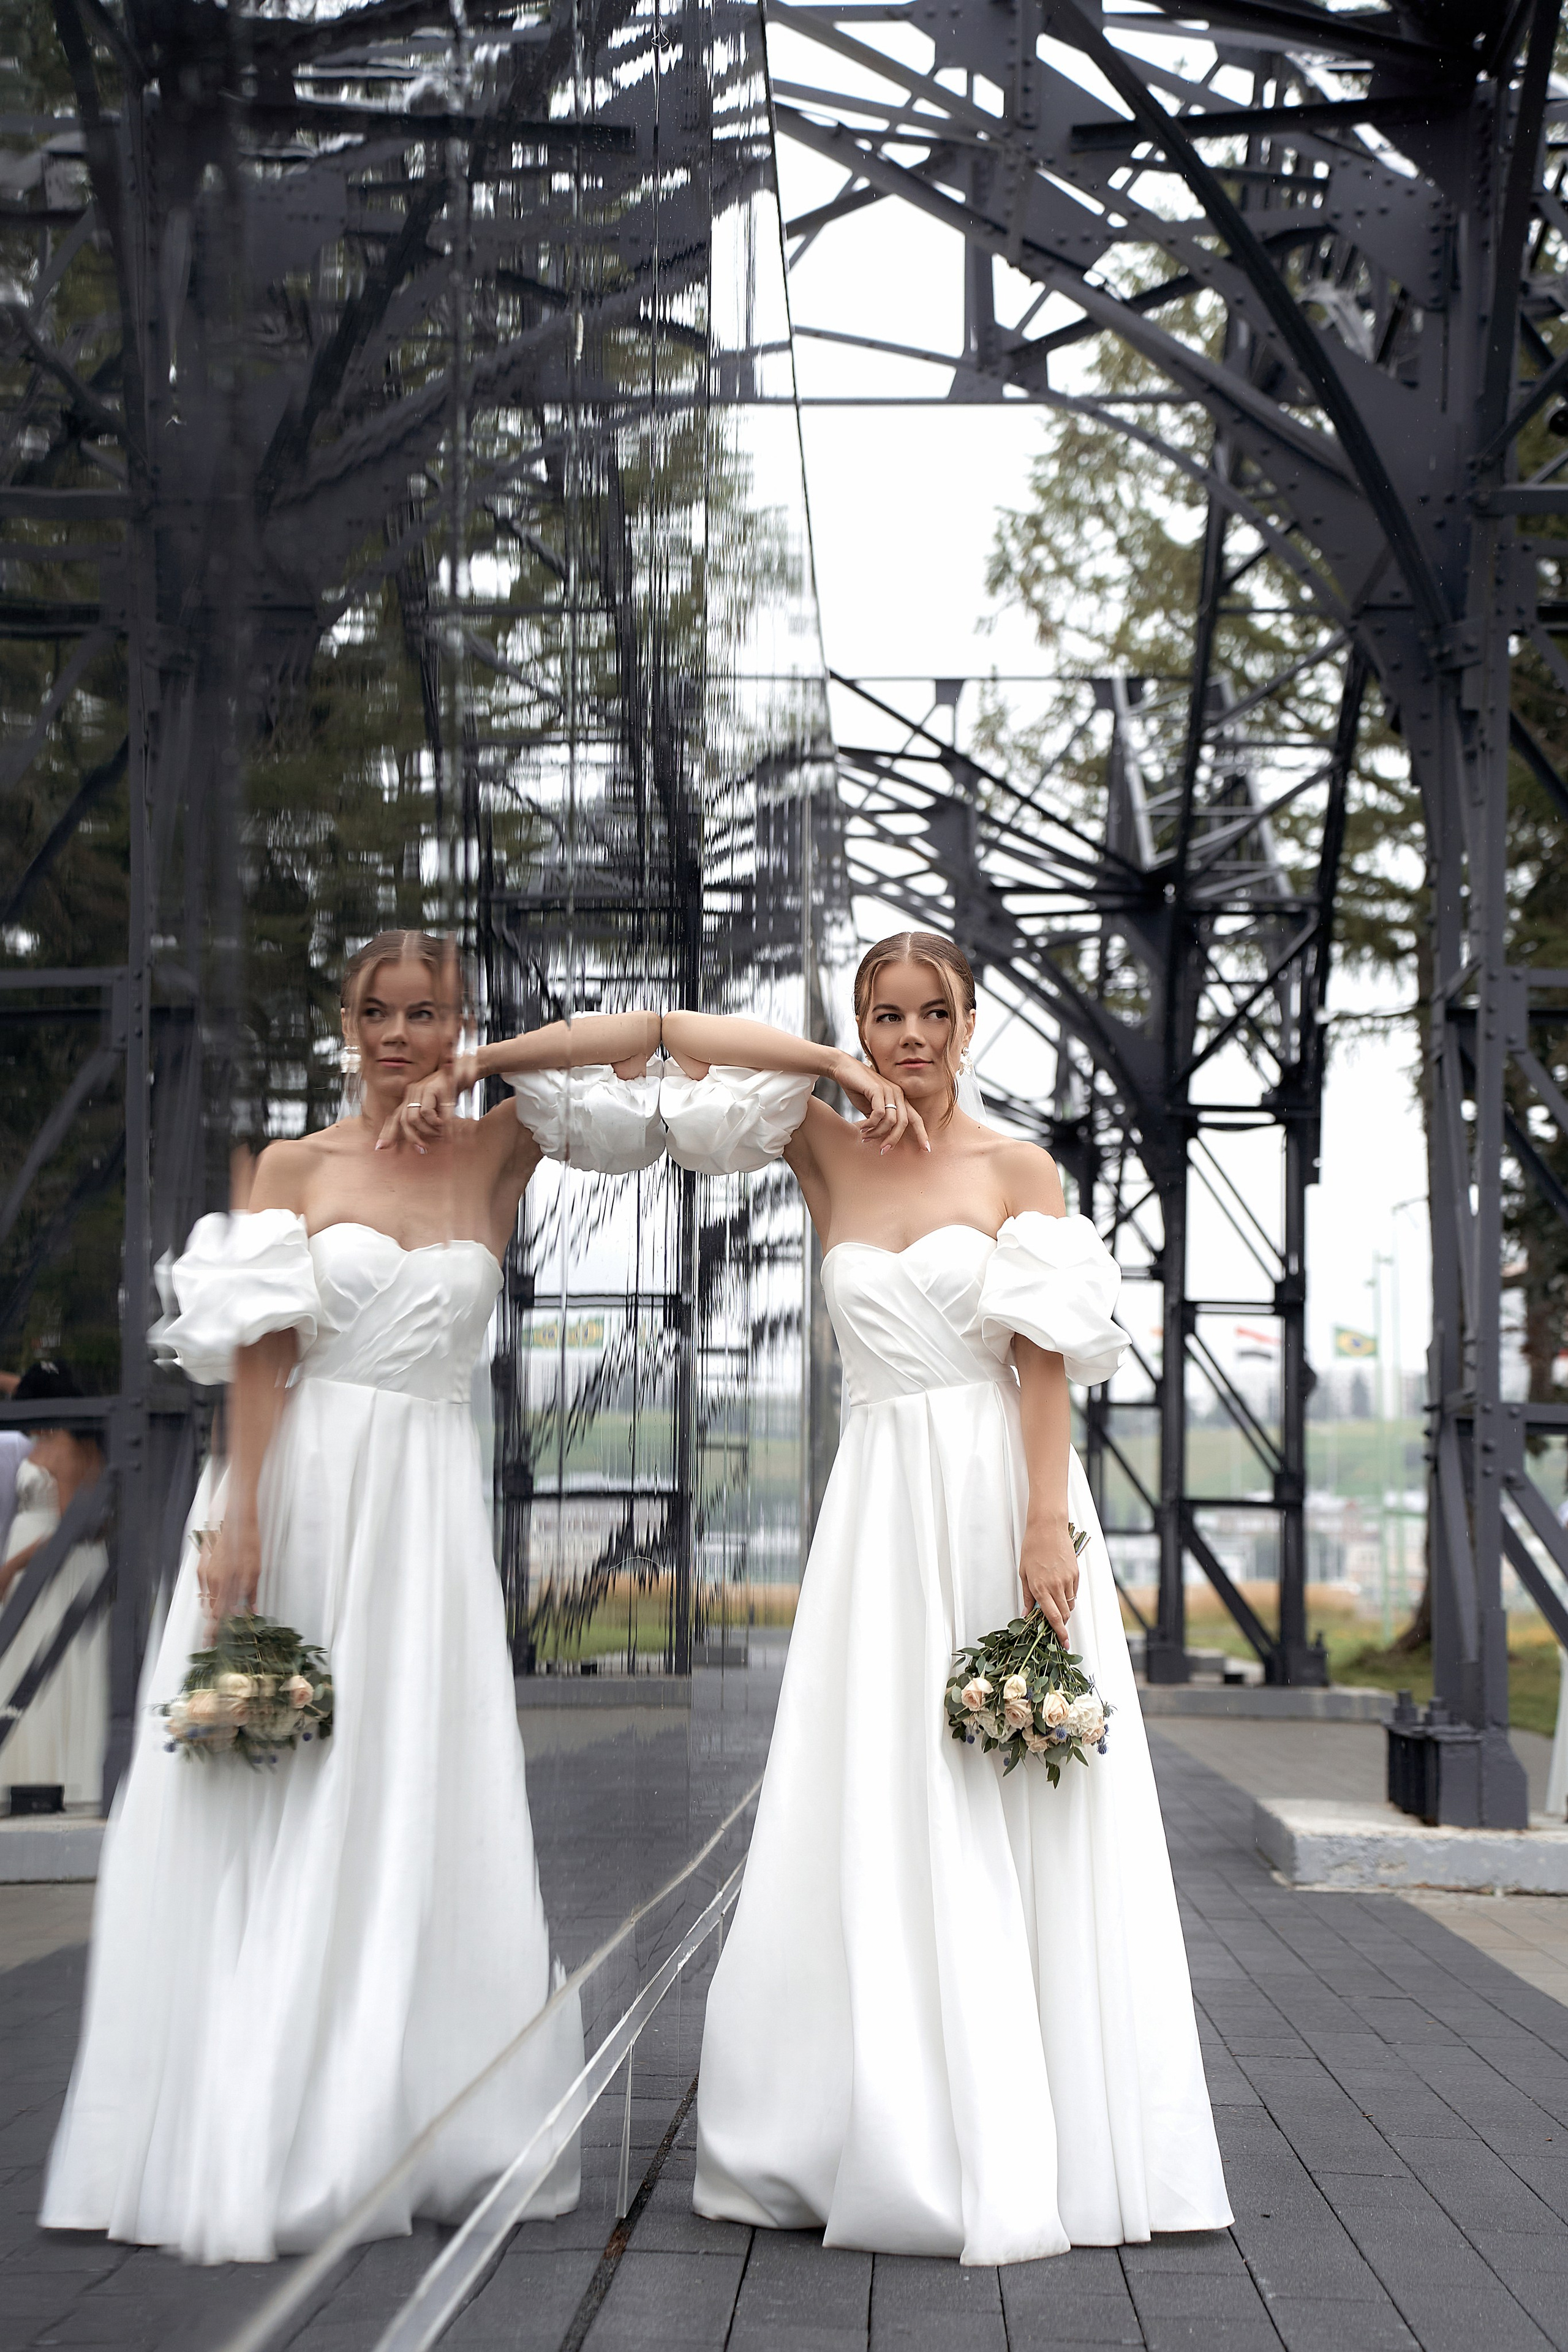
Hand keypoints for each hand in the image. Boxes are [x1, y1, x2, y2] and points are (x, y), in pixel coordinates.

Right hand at [199, 1515, 259, 1633]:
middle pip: (210, 1610)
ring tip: (216, 1621)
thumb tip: (251, 1611)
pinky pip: (204, 1588)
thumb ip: (251, 1593)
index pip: (218, 1615)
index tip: (209, 1643)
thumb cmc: (248, 1545)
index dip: (213, 1631)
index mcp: (227, 1585)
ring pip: (206, 1600)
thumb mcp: (255, 1571)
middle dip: (211, 1625)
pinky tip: (215, 1598)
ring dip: (211, 1610)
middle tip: (211, 1638)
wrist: (236, 1523)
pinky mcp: (203, 1567)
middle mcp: (214, 1582)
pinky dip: (209, 1596)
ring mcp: (206, 1574)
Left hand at [376, 1057, 473, 1152]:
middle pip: (404, 1120)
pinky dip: (436, 1122)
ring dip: (428, 1129)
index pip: (396, 1117)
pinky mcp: (432, 1088)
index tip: (381, 1147)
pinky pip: (428, 1113)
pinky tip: (444, 1124)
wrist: (464, 1075)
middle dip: (413, 1137)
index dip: (388, 1133)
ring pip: (415, 1118)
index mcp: (411, 1097)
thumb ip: (426, 1121)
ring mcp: (421, 1088)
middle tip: (424, 1147)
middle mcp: (413, 1091)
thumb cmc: (450, 1094)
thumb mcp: (436, 1109)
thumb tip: (419, 1143)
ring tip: (439, 1132)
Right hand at [829, 1052, 930, 1153]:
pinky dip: (871, 1124)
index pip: (916, 1118)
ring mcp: (889, 1090)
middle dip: (894, 1139)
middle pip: (904, 1123)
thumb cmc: (858, 1089)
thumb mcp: (871, 1108)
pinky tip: (862, 1127)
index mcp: (900, 1099)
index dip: (922, 1134)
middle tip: (883, 1150)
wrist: (844, 1068)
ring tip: (866, 1137)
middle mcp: (898, 1094)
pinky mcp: (877, 1089)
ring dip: (877, 1133)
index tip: (927, 1150)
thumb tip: (882, 1137)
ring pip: (891, 1120)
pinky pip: (879, 1114)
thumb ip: (880, 1121)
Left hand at [1019, 1519, 1079, 1646]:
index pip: (1053, 1617)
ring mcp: (1068, 1580)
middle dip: (1061, 1622)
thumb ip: (1026, 1596)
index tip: (1064, 1643)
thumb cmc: (1032, 1548)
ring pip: (1070, 1604)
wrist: (1048, 1527)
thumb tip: (1026, 1613)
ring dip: (1064, 1607)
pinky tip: (1060, 1585)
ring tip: (1053, 1597)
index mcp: (1040, 1588)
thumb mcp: (1024, 1573)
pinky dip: (1068, 1594)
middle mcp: (1056, 1586)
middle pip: (1064, 1614)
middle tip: (1055, 1622)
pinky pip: (1074, 1592)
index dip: (1059, 1632)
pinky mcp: (1076, 1573)